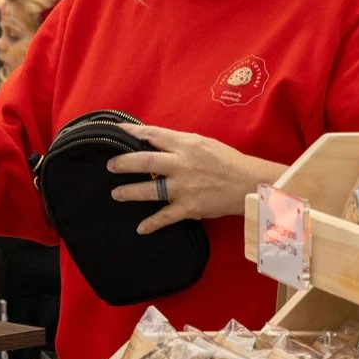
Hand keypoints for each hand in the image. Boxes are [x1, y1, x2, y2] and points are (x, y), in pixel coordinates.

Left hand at [107, 124, 286, 233]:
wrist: (249, 183)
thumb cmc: (226, 161)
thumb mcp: (202, 143)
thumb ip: (178, 143)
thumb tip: (153, 140)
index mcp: (186, 144)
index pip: (153, 135)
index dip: (132, 132)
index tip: (115, 130)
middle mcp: (182, 164)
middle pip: (145, 161)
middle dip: (124, 163)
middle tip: (110, 166)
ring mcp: (184, 187)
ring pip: (151, 189)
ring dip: (130, 192)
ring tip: (116, 194)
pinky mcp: (190, 207)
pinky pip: (166, 216)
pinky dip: (152, 223)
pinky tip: (140, 228)